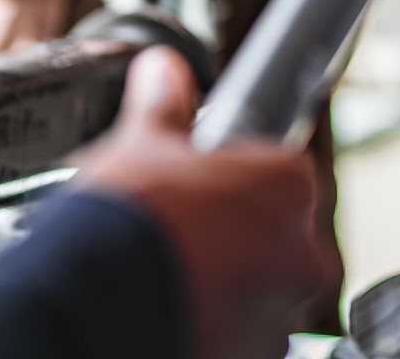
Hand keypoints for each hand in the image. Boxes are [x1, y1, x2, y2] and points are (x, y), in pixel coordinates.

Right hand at [72, 47, 332, 358]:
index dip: (231, 177)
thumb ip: (163, 104)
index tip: (199, 185)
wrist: (98, 302)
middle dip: (233, 234)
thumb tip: (164, 69)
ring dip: (225, 281)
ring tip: (166, 272)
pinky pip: (239, 333)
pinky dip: (212, 322)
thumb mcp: (141, 142)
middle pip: (273, 235)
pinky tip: (169, 305)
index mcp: (287, 186)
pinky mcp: (255, 356)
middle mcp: (301, 252)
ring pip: (258, 288)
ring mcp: (280, 314)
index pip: (276, 171)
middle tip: (179, 232)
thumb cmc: (130, 220)